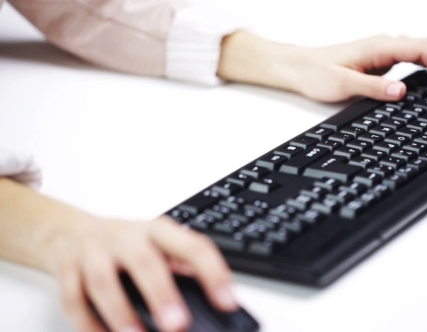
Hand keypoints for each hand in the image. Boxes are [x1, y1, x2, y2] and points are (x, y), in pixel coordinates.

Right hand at [51, 216, 236, 331]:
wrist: (73, 232)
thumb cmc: (127, 245)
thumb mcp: (159, 246)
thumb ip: (182, 270)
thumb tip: (211, 307)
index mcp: (158, 230)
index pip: (193, 245)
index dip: (213, 274)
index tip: (227, 303)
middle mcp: (126, 237)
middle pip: (144, 261)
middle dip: (162, 294)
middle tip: (179, 325)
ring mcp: (93, 252)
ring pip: (104, 281)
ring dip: (121, 313)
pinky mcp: (67, 271)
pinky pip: (74, 300)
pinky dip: (89, 324)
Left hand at [218, 32, 426, 102]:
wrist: (299, 67)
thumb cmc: (316, 73)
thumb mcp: (343, 83)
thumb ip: (373, 88)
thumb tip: (402, 92)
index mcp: (379, 47)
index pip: (421, 51)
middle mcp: (386, 45)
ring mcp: (385, 52)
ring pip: (426, 51)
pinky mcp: (383, 61)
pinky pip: (417, 58)